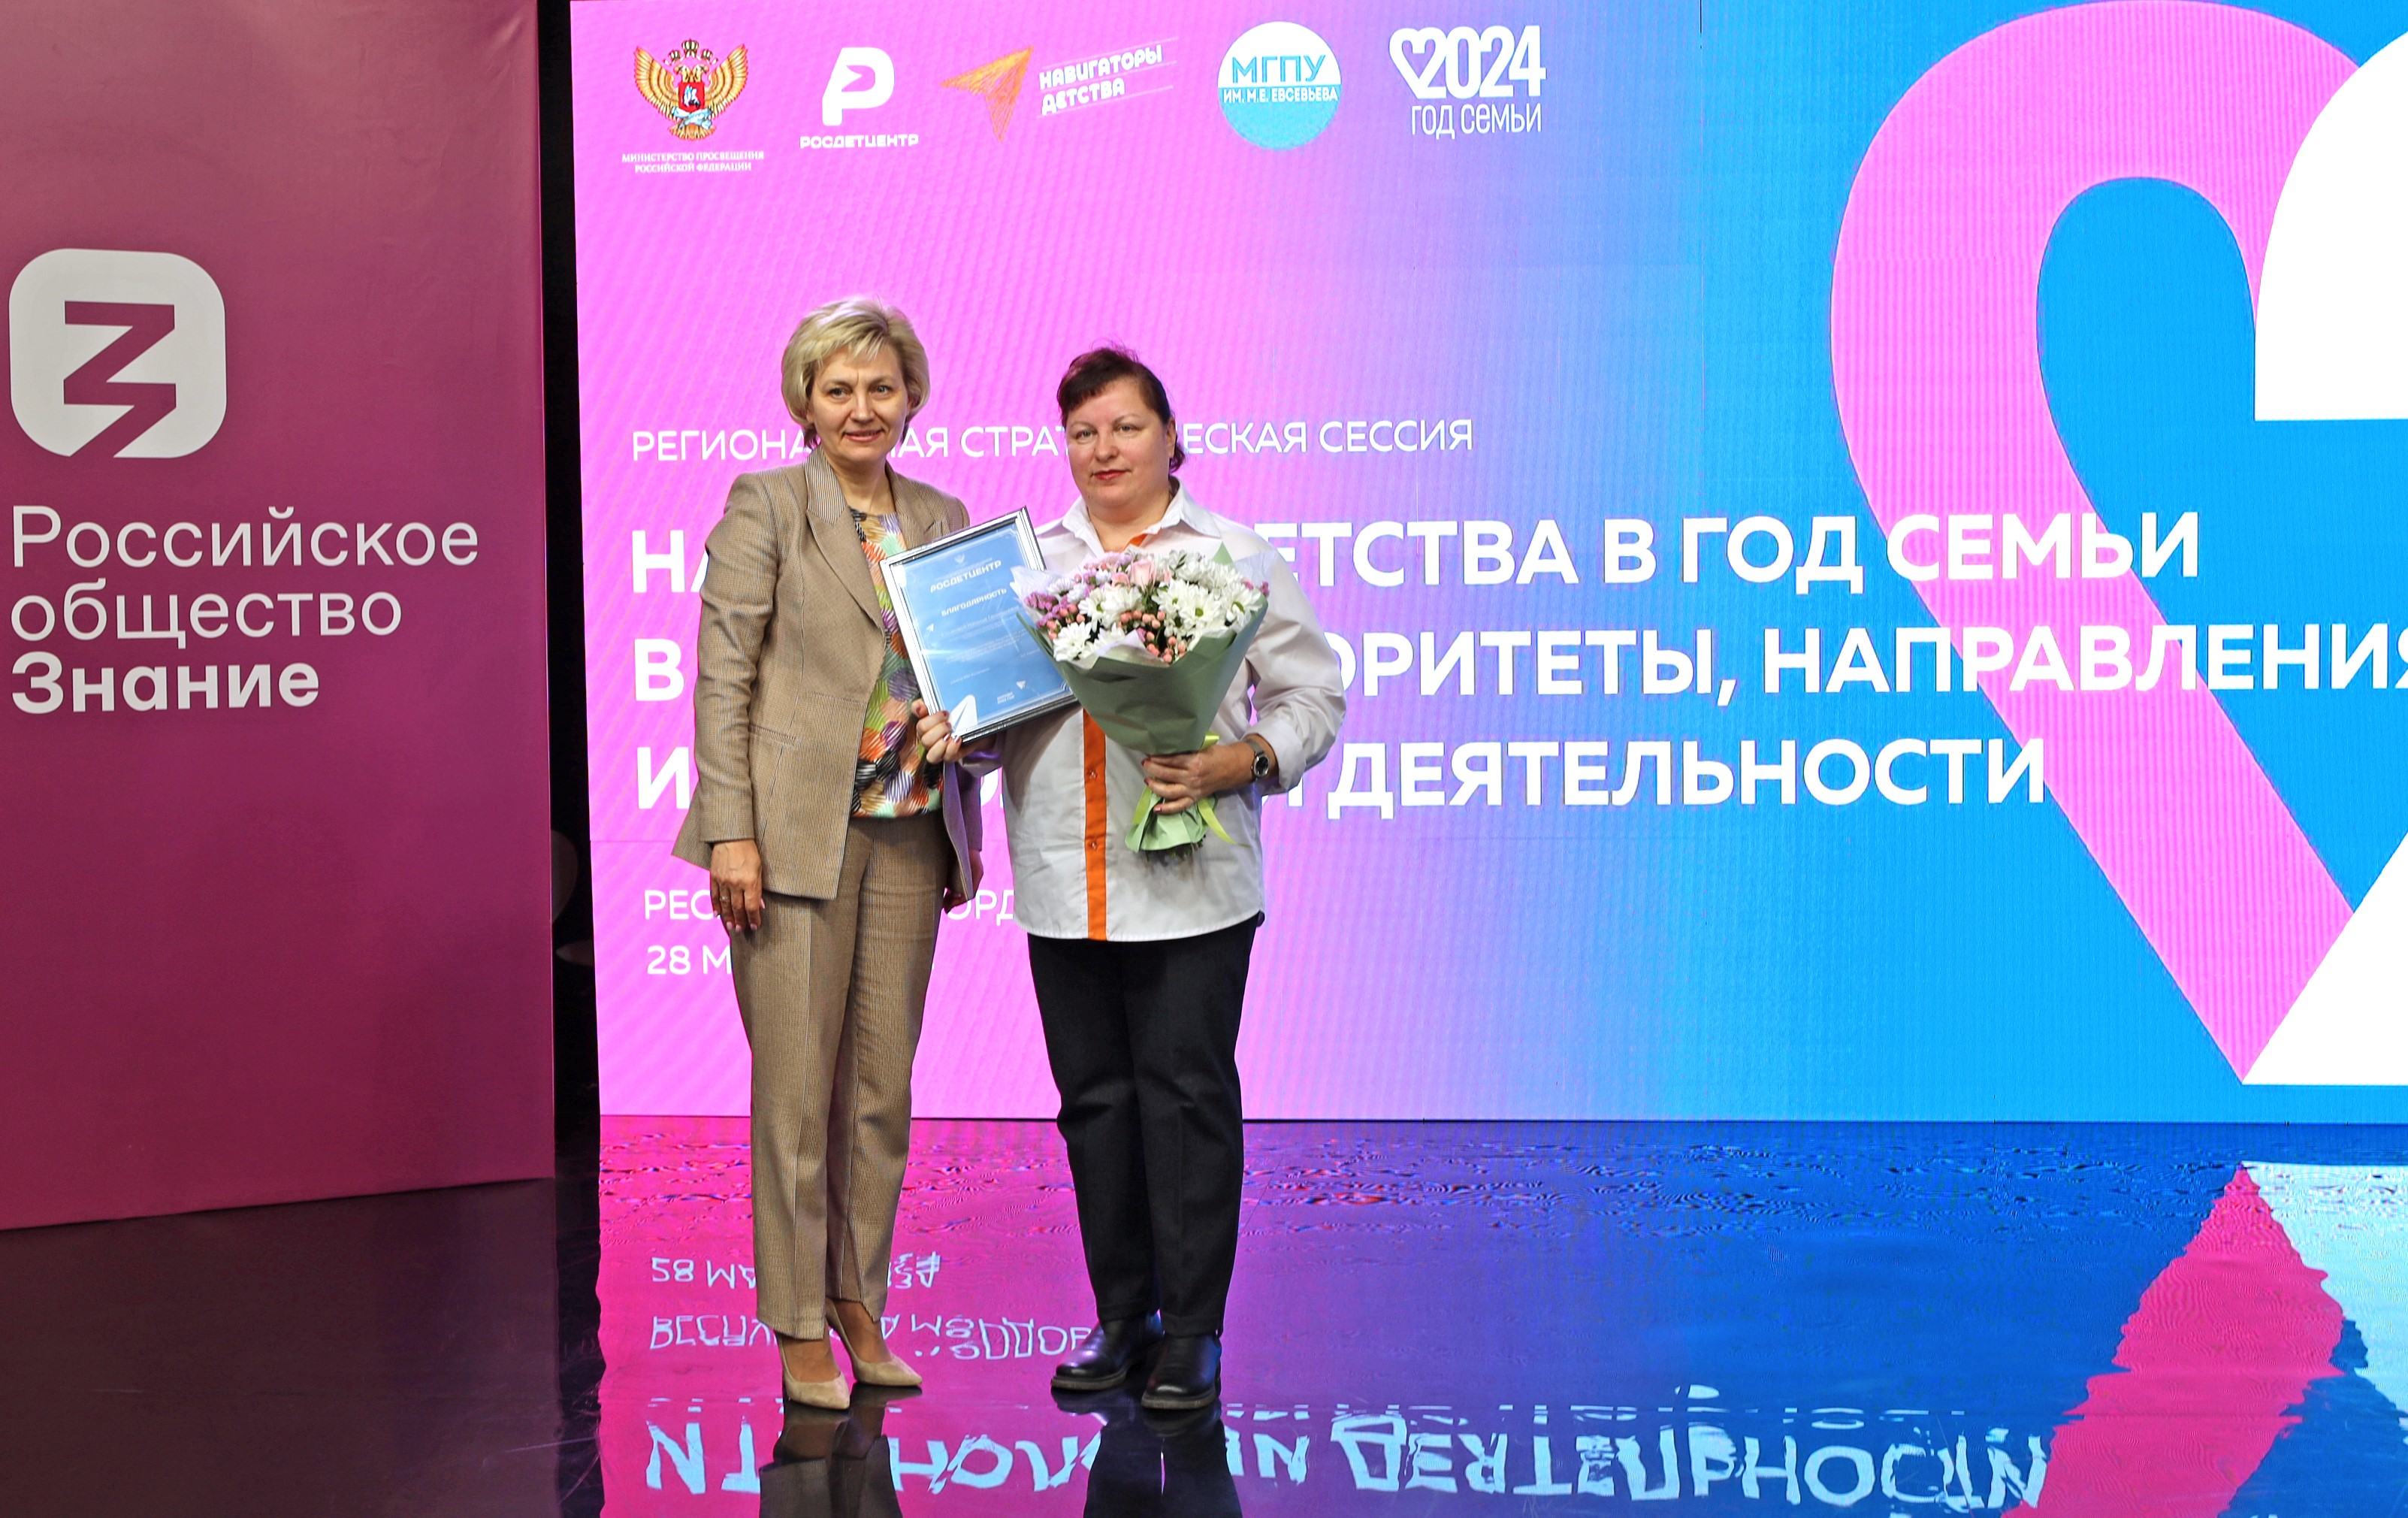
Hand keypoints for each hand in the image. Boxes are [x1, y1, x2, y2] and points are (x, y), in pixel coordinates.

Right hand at [709, 839, 764, 933]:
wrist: (731, 837)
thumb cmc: (749, 851)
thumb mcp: (760, 868)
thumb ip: (759, 888)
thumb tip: (759, 905)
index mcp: (749, 881)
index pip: (751, 906)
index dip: (753, 918)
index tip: (755, 926)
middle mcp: (735, 883)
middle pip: (737, 908)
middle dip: (740, 921)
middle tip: (741, 930)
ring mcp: (723, 881)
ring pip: (725, 904)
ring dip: (728, 918)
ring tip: (732, 927)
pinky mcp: (714, 877)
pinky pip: (714, 895)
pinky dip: (716, 906)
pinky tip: (717, 915)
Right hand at [912, 699, 963, 764]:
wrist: (972, 726)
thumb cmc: (954, 715)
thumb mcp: (941, 704)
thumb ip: (926, 703)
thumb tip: (920, 708)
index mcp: (924, 728)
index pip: (920, 726)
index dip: (931, 720)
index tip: (945, 713)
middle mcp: (929, 741)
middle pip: (925, 740)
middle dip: (938, 730)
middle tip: (949, 724)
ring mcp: (939, 751)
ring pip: (931, 755)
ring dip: (941, 743)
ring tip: (950, 735)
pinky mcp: (950, 756)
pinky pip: (947, 757)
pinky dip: (952, 749)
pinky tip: (957, 740)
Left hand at [1141, 741, 1258, 814]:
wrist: (1232, 768)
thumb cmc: (1216, 754)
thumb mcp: (1202, 747)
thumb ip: (1185, 749)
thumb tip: (1165, 747)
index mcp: (1195, 761)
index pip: (1171, 760)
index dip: (1157, 757)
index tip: (1149, 754)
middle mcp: (1192, 777)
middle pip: (1166, 774)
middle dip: (1152, 768)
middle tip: (1145, 763)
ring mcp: (1193, 790)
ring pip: (1169, 791)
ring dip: (1154, 786)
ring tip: (1147, 779)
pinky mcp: (1195, 798)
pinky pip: (1179, 806)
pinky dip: (1167, 809)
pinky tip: (1155, 808)